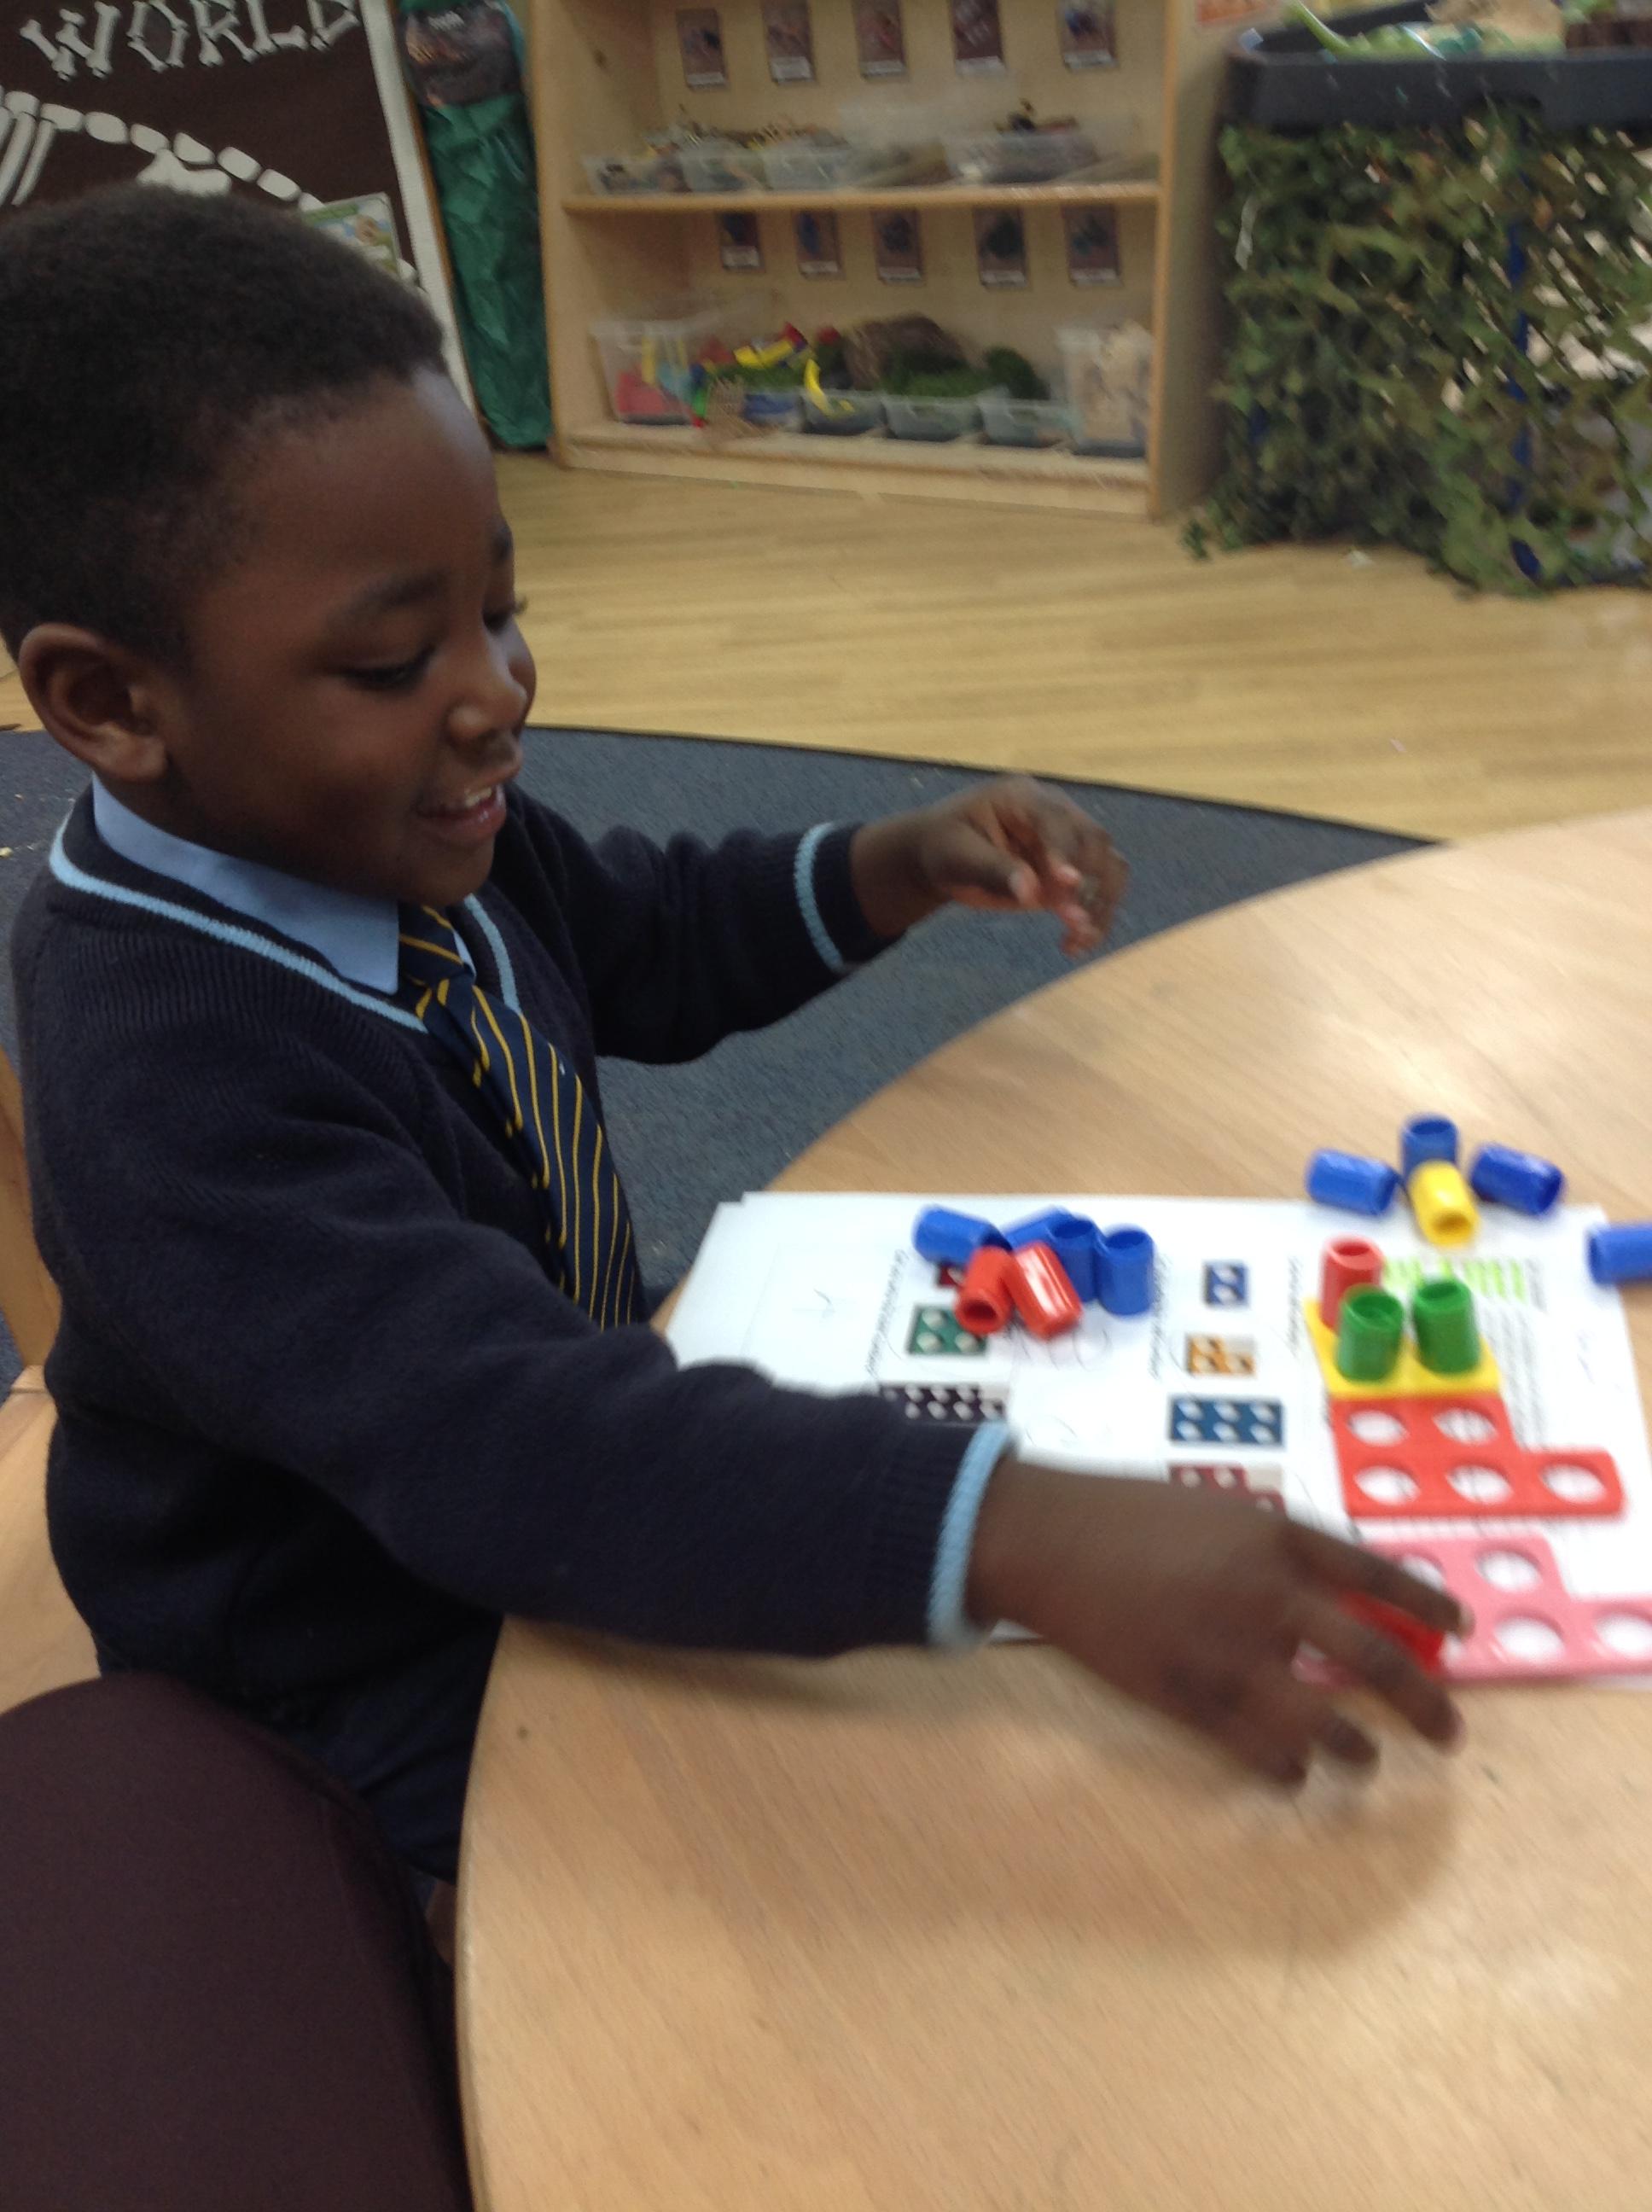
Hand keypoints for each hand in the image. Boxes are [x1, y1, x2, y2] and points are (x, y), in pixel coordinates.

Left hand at [850, 777, 1127, 955]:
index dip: (1065, 850)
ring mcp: (1066, 845)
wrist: (942, 856)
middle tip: (1074, 920)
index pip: (1056, 818)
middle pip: (1094, 841)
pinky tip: (1074, 945)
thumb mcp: (956, 856)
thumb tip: (1030, 893)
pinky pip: (1098, 895)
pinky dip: (1094, 920)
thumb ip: (992, 870)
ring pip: (1108, 868)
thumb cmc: (944, 847)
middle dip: (1090, 881)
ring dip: (1102, 905)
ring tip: (1081, 938)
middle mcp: (1055, 816)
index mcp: (1023, 798)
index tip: (1067, 884)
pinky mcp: (1068, 876)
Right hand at [968, 1461, 1467, 1783]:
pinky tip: (1294, 1770)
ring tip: (1364, 1758)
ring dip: (1356, 1749)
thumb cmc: (1131, 1515)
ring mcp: (1233, 1653)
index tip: (1463, 1630)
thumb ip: (1280, 1551)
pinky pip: (1261, 1750)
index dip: (1429, 1606)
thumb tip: (1338, 1598)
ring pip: (1325, 1722)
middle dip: (1424, 1705)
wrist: (1051, 1540)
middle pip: (1374, 1661)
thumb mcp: (1222, 1511)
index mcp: (1280, 1538)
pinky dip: (1288, 1767)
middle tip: (1449, 1733)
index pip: (1380, 1576)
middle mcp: (1271, 1596)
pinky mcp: (1190, 1699)